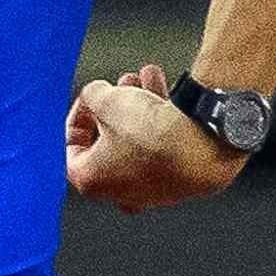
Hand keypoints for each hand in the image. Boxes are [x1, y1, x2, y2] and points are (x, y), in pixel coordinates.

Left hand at [64, 60, 247, 213]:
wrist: (206, 143)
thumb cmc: (154, 131)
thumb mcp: (107, 98)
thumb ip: (92, 95)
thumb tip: (96, 95)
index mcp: (91, 181)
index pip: (70, 148)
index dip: (78, 116)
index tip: (89, 101)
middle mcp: (120, 193)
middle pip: (106, 144)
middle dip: (112, 109)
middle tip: (118, 87)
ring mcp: (153, 190)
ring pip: (137, 142)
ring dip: (138, 108)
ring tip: (143, 82)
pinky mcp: (181, 181)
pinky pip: (163, 147)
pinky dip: (161, 121)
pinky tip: (165, 92)